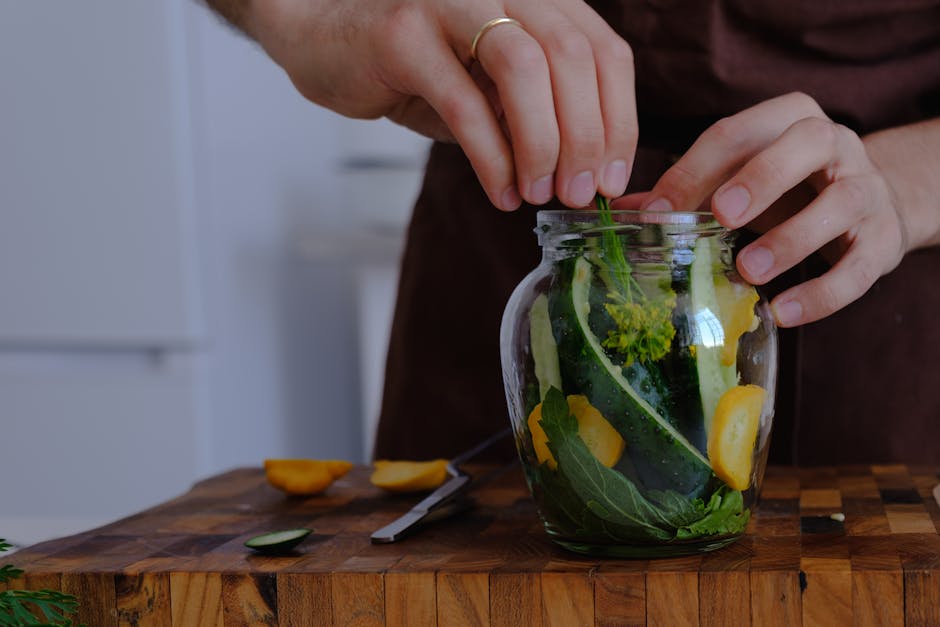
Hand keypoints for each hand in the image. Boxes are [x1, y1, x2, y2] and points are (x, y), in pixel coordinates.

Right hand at [248, 0, 636, 209]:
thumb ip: (538, 117)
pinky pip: (464, 103)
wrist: (327, 42)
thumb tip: (586, 173)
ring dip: (543, 144)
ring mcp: (451, 3)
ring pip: (525, 69)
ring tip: (539, 193)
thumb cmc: (418, 70)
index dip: (619, 119)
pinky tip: (501, 192)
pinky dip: (491, 158)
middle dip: (587, 138)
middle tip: (579, 194)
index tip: (613, 178)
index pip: (603, 50)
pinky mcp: (404, 33)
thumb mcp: (491, 91)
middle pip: (573, 56)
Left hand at [614, 92, 909, 326]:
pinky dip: (822, 294)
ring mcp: (867, 188)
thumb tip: (621, 212)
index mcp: (788, 119)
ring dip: (792, 239)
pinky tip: (783, 312)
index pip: (738, 132)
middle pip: (807, 143)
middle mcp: (835, 143)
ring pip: (841, 204)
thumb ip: (687, 192)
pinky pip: (860, 267)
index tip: (658, 211)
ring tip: (748, 271)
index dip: (695, 169)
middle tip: (721, 215)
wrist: (866, 206)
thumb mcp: (738, 180)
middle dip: (761, 178)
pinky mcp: (885, 239)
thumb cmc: (787, 190)